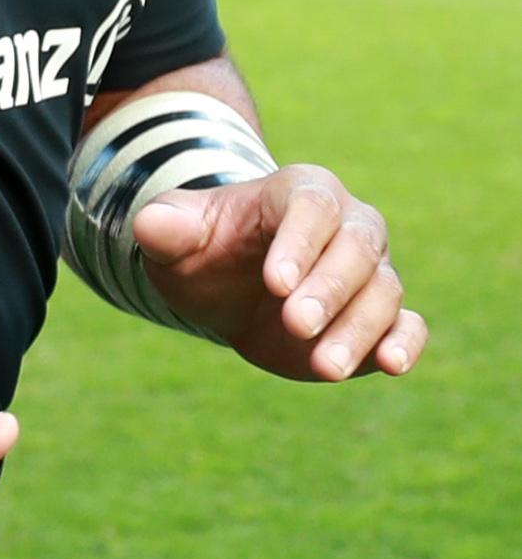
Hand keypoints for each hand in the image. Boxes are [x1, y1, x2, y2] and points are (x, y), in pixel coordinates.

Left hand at [131, 163, 428, 381]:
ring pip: (382, 291)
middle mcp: (347, 224)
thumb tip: (149, 225)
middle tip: (294, 325)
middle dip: (329, 289)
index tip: (273, 283)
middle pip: (356, 248)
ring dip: (358, 329)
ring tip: (324, 367)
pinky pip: (408, 324)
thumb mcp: (176, 237)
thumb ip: (166, 226)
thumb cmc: (204, 250)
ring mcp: (370, 271)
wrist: (228, 286)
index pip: (311, 207)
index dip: (299, 243)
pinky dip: (406, 342)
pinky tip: (390, 365)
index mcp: (299, 191)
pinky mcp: (381, 318)